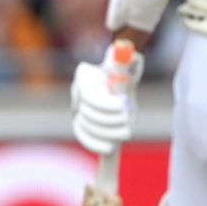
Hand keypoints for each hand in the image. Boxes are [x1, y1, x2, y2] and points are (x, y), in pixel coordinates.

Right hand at [69, 41, 141, 156]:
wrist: (120, 74)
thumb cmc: (124, 67)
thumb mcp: (125, 63)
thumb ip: (123, 62)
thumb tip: (130, 57)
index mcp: (85, 75)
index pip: (91, 97)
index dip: (107, 106)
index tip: (124, 106)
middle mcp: (77, 89)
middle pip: (89, 113)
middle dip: (110, 121)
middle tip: (129, 123)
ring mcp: (77, 106)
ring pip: (87, 126)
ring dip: (108, 133)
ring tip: (126, 132)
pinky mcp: (80, 121)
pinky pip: (83, 136)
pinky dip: (95, 143)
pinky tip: (109, 148)